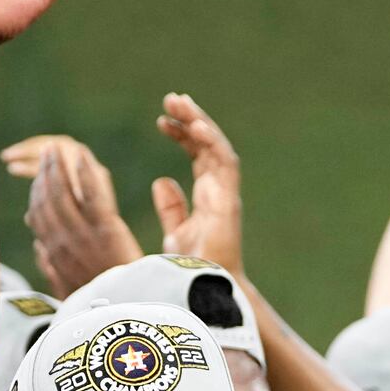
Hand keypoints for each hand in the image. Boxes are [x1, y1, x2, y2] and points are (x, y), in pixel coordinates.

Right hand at [8, 135, 141, 297]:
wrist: (129, 312)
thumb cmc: (104, 303)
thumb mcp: (69, 290)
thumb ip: (52, 269)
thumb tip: (39, 248)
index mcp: (54, 256)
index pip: (36, 217)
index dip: (35, 193)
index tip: (39, 177)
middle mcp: (61, 244)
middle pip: (45, 200)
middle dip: (44, 173)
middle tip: (48, 153)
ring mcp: (82, 236)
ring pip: (61, 193)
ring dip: (57, 167)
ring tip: (57, 150)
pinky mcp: (106, 230)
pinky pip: (90, 193)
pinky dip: (83, 171)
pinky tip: (81, 155)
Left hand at [150, 93, 244, 275]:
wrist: (204, 292)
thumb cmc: (193, 268)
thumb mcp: (176, 232)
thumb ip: (172, 207)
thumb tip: (161, 180)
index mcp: (207, 195)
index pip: (197, 155)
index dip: (181, 135)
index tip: (161, 121)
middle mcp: (219, 190)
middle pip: (208, 145)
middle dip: (191, 120)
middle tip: (171, 99)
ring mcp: (225, 194)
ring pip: (216, 148)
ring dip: (199, 122)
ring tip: (179, 102)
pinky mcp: (228, 202)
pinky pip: (225, 165)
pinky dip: (212, 143)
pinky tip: (196, 126)